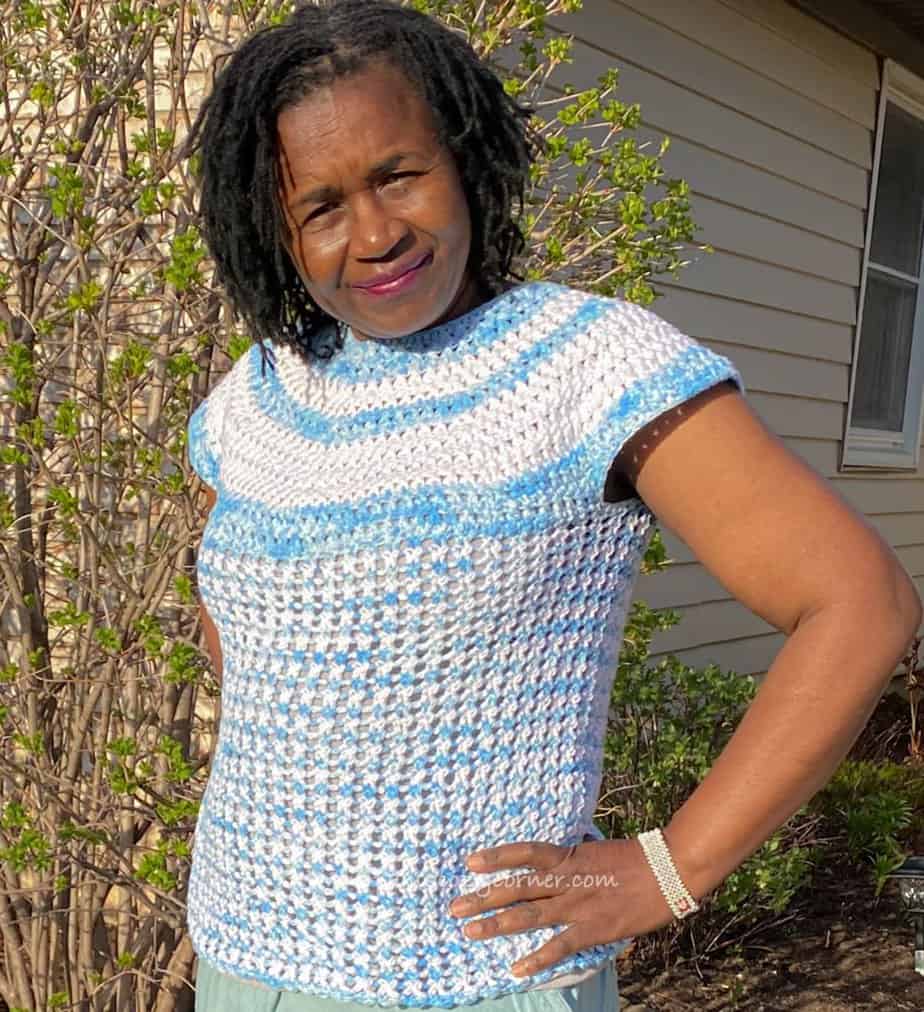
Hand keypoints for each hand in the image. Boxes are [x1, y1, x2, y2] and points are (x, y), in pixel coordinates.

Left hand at [447, 837, 678, 978]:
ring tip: (471, 932)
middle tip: (455, 907)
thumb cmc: (634, 858)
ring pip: (529, 915)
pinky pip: (559, 946)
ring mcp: (578, 905)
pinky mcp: (593, 929)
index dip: (497, 857)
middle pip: (517, 887)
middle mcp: (566, 879)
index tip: (470, 862)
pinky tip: (517, 967)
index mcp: (568, 857)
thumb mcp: (596, 850)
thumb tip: (557, 859)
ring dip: (498, 924)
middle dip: (484, 897)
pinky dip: (537, 957)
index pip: (525, 853)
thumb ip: (573, 858)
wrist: (668, 870)